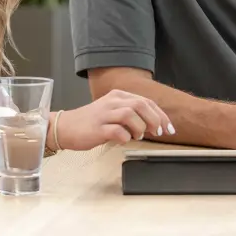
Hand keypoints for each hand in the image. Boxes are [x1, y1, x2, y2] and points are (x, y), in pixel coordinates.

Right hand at [55, 89, 172, 150]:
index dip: (161, 115)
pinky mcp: (98, 128)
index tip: (169, 128)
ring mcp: (104, 114)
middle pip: (141, 105)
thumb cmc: (92, 122)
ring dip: (140, 128)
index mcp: (118, 96)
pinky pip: (117, 131)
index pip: (146, 101)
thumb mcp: (113, 112)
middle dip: (155, 120)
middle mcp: (112, 102)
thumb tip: (155, 125)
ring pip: (130, 115)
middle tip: (158, 133)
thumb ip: (132, 114)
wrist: (66, 127)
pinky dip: (126, 136)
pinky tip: (124, 139)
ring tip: (138, 136)